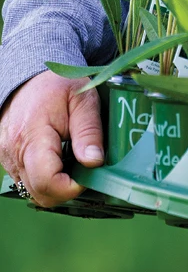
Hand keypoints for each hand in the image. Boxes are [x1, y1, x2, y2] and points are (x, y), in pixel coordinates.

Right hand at [0, 70, 103, 207]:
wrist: (28, 78)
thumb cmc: (57, 85)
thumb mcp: (83, 99)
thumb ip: (89, 131)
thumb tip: (94, 161)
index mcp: (33, 137)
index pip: (48, 180)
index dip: (73, 186)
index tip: (92, 174)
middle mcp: (14, 153)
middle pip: (41, 193)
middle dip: (68, 189)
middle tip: (88, 169)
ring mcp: (8, 159)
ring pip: (33, 190)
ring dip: (57, 185)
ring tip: (75, 162)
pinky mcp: (9, 161)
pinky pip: (28, 181)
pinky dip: (47, 178)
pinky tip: (61, 161)